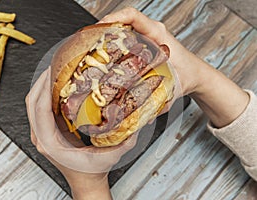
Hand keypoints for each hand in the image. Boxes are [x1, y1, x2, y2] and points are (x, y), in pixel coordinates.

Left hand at [25, 67, 136, 198]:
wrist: (85, 180)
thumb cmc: (92, 171)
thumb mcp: (111, 156)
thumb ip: (125, 141)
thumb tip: (137, 123)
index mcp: (50, 144)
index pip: (40, 111)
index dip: (44, 88)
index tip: (53, 72)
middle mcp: (40, 138)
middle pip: (31, 102)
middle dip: (41, 81)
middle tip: (55, 66)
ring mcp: (40, 134)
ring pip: (32, 104)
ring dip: (42, 85)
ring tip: (55, 71)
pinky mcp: (45, 130)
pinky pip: (39, 108)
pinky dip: (45, 93)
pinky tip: (58, 85)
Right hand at [100, 7, 248, 126]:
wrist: (195, 74)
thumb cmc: (187, 76)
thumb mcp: (174, 88)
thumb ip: (160, 101)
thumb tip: (143, 116)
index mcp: (158, 35)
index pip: (133, 17)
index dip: (114, 18)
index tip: (99, 27)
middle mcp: (151, 32)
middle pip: (122, 21)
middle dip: (103, 29)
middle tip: (87, 43)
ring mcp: (146, 36)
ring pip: (122, 29)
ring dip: (106, 36)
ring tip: (91, 50)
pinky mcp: (143, 43)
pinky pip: (125, 37)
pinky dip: (113, 43)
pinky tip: (104, 57)